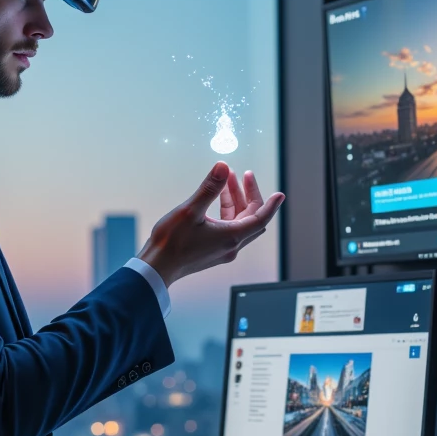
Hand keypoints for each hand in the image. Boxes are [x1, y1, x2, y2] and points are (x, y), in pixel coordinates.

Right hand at [139, 163, 282, 287]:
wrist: (156, 267)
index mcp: (231, 236)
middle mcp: (231, 245)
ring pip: (239, 222)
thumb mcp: (190, 210)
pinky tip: (215, 200)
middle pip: (251, 218)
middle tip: (242, 175)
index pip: (261, 218)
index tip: (280, 194)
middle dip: (249, 195)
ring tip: (225, 181)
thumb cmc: (171, 243)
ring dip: (235, 201)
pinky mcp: (212, 251)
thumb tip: (222, 167)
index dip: (271, 205)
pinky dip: (227, 212)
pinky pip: (229, 228)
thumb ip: (208, 188)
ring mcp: (222, 250)